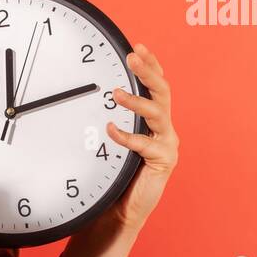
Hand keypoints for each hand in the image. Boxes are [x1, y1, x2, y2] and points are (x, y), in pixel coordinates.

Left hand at [96, 41, 178, 233]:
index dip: (150, 65)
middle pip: (163, 93)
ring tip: (117, 93)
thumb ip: (110, 118)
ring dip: (137, 101)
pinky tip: (110, 130)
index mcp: (153, 120)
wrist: (117, 209)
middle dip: (148, 72)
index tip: (137, 47)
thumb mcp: (109, 141)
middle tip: (133, 57)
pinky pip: (146, 146)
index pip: (155, 85)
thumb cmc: (111, 173)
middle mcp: (164, 129)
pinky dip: (127, 137)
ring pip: (158, 115)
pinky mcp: (163, 162)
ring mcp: (166, 145)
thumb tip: (90, 94)